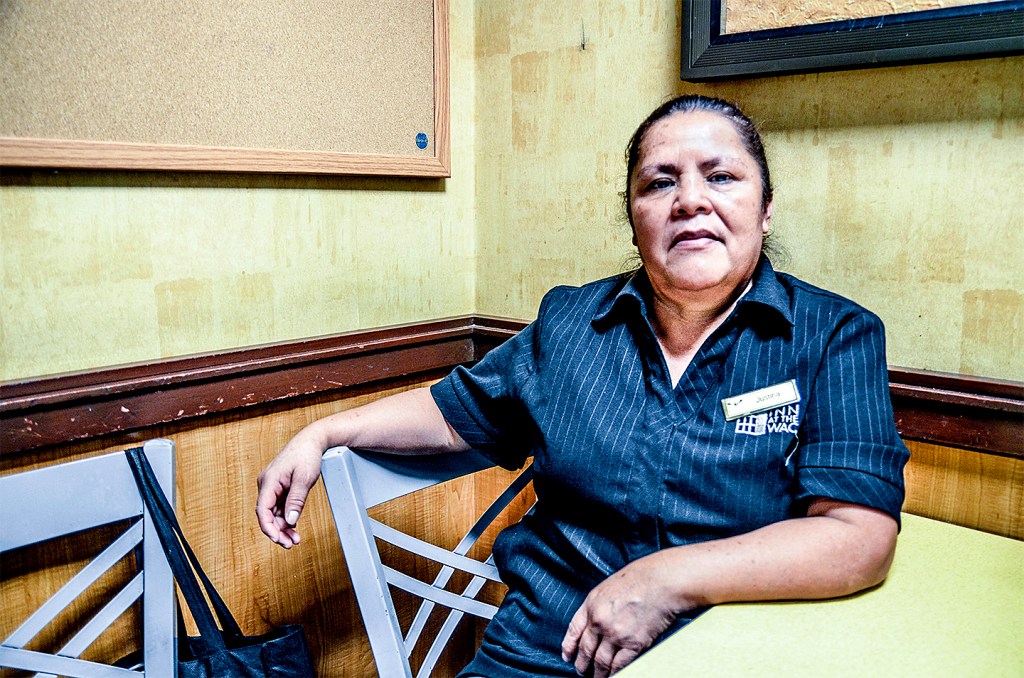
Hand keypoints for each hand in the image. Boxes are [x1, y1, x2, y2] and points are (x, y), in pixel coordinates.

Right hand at [255, 429, 325, 548]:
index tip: (278, 539)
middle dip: (277, 531)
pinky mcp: (279, 488)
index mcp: (268, 481)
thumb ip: (296, 500)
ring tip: (295, 540)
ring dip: (283, 528)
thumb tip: (290, 522)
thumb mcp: (304, 479)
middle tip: (291, 545)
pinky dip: (286, 519)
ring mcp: (272, 487)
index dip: (268, 527)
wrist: (312, 440)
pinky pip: (280, 508)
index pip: (262, 510)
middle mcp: (267, 485)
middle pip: (267, 514)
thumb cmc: (306, 455)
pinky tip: (294, 529)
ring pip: (274, 513)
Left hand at [561, 556, 686, 676]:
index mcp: (591, 605)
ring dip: (598, 674)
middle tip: (582, 671)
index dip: (568, 647)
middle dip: (582, 665)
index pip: (573, 631)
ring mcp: (616, 634)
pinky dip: (615, 673)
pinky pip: (620, 665)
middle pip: (586, 650)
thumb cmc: (638, 579)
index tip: (567, 656)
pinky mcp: (634, 644)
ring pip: (601, 662)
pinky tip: (613, 675)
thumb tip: (592, 624)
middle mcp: (599, 621)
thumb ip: (596, 606)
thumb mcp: (607, 588)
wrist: (660, 582)